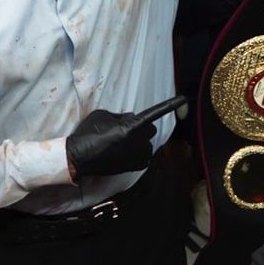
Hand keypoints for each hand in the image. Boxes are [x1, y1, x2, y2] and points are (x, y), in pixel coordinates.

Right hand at [65, 95, 183, 179]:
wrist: (79, 157)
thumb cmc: (89, 133)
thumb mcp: (104, 115)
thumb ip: (122, 116)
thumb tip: (131, 119)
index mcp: (132, 126)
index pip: (154, 113)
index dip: (170, 105)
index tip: (184, 98)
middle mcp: (139, 141)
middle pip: (150, 129)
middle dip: (141, 128)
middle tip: (124, 130)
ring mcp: (138, 154)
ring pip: (147, 143)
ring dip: (139, 142)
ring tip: (120, 144)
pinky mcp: (135, 165)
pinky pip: (144, 155)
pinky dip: (137, 153)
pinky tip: (122, 152)